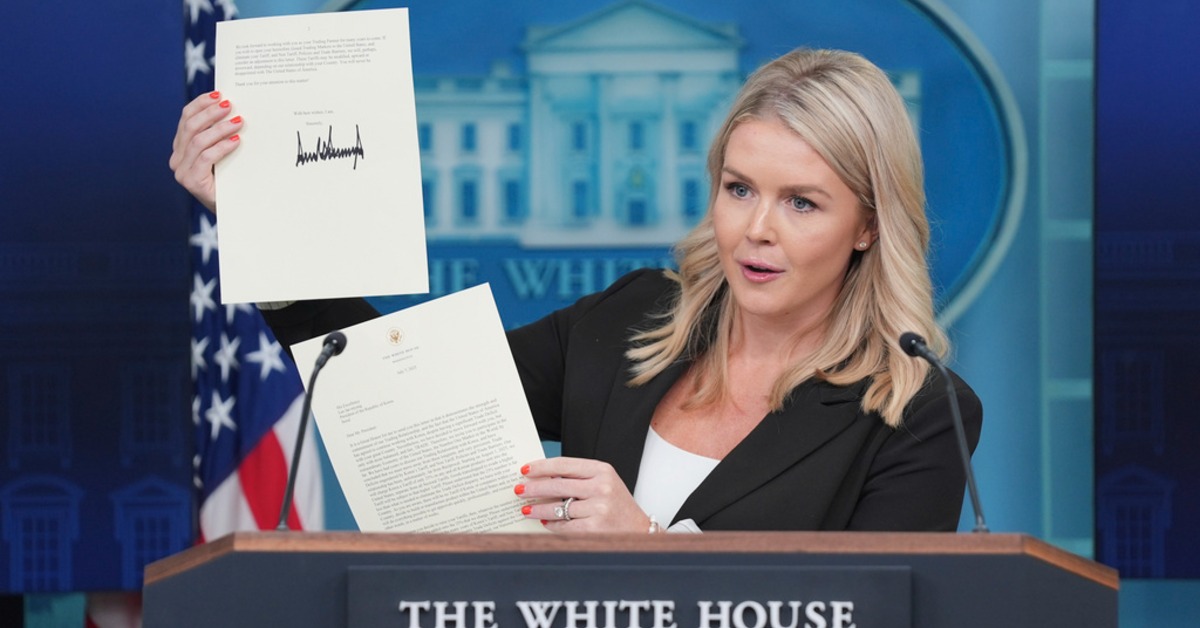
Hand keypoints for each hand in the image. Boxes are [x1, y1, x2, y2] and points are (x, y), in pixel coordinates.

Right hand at [168, 91, 242, 211]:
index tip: (218, 94)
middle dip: (211, 113)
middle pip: (190, 126)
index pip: (186, 118)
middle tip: (230, 106)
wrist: (233, 209)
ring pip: (198, 140)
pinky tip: (236, 141)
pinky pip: (206, 157)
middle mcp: (177, 158)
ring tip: (238, 121)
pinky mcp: (192, 182)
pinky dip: (222, 146)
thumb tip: (232, 108)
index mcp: (181, 147)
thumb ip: (220, 135)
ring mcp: (182, 171)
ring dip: (220, 128)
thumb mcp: (223, 153)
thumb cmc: (230, 179)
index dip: (201, 104)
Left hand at [515, 457, 651, 532]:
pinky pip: (565, 525)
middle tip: (518, 490)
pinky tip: (546, 523)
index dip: (541, 467)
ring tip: (527, 510)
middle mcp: (601, 486)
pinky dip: (552, 525)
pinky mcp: (594, 527)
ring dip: (538, 510)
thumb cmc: (617, 505)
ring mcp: (599, 508)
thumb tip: (542, 479)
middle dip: (533, 488)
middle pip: (557, 485)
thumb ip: (577, 479)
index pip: (564, 464)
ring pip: (558, 508)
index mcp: (602, 470)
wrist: (639, 530)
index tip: (525, 470)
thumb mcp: (603, 483)